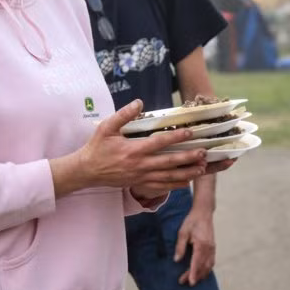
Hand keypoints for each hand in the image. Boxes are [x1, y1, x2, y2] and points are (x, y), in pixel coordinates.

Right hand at [51, 100, 206, 196]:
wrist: (87, 171)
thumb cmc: (97, 147)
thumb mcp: (106, 127)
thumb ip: (123, 115)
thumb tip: (139, 102)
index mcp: (133, 150)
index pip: (159, 143)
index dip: (176, 138)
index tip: (190, 133)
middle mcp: (140, 165)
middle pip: (169, 162)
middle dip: (188, 158)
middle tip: (203, 153)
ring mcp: (141, 177)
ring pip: (168, 177)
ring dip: (186, 173)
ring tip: (201, 169)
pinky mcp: (140, 184)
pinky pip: (161, 186)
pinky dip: (176, 185)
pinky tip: (188, 181)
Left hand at [176, 204, 215, 285]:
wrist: (204, 213)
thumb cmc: (192, 221)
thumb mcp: (183, 232)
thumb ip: (180, 246)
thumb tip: (177, 260)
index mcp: (201, 244)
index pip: (197, 262)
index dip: (193, 273)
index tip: (190, 282)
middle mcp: (209, 248)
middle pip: (202, 266)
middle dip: (194, 276)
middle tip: (183, 282)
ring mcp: (212, 248)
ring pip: (209, 266)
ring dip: (201, 274)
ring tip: (192, 280)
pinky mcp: (213, 247)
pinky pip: (211, 261)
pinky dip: (207, 269)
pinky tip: (202, 273)